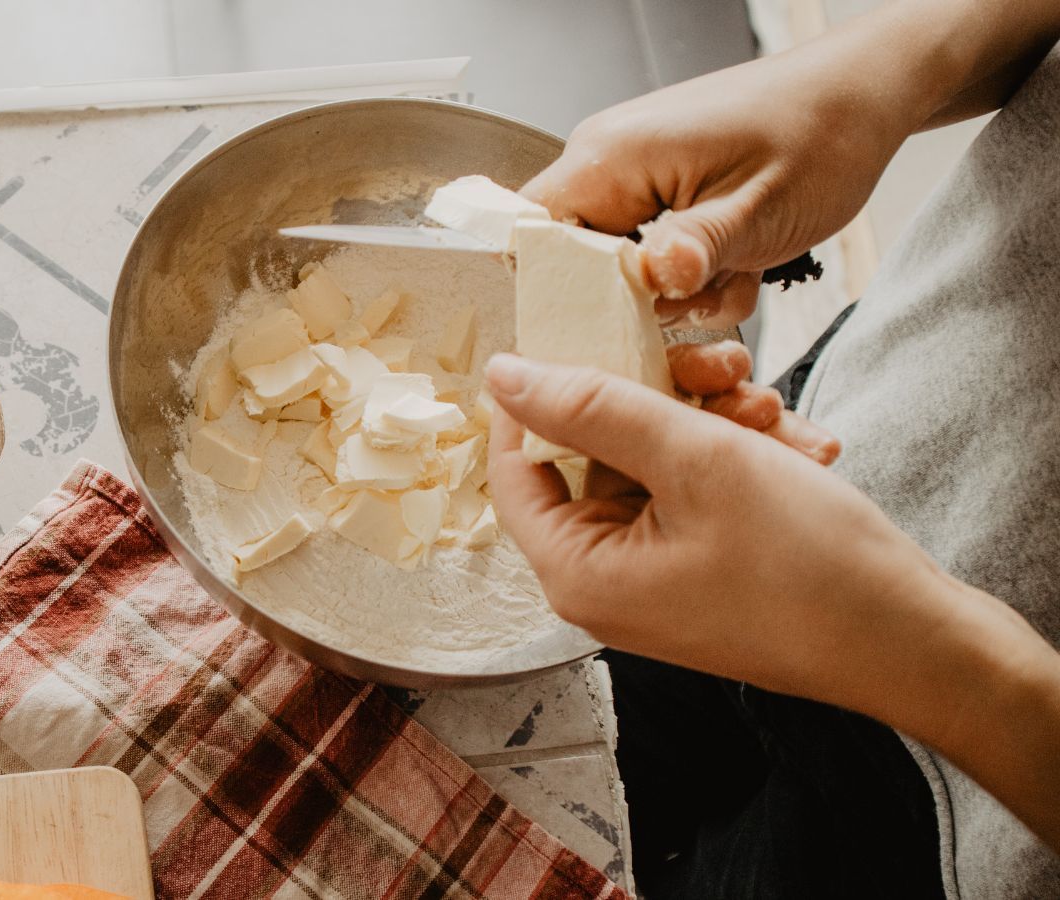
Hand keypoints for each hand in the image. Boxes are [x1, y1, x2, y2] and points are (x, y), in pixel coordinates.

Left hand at [485, 352, 927, 698]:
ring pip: (649, 465)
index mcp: (576, 571)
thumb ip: (593, 409)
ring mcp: (651, 576)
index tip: (581, 337)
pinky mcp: (697, 567)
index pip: (513, 467)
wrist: (914, 641)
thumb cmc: (807, 566)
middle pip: (588, 458)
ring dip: (707, 422)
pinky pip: (690, 492)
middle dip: (653, 400)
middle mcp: (601, 580)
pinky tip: (791, 442)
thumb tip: (507, 375)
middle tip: (717, 369)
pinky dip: (733, 458)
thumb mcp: (695, 459)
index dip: (541, 395)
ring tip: (768, 407)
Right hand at [520, 26, 920, 324]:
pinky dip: (694, 276)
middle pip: (575, 261)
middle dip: (636, 298)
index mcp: (612, 155)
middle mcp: (609, 160)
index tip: (614, 320)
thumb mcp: (760, 208)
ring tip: (735, 271)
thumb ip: (695, 248)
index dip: (559, 290)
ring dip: (676, 291)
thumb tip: (647, 280)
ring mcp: (634, 175)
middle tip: (701, 295)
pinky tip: (739, 264)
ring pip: (620, 266)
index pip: (532, 234)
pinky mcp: (661, 190)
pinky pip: (652, 254)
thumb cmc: (820, 132)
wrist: (863, 95)